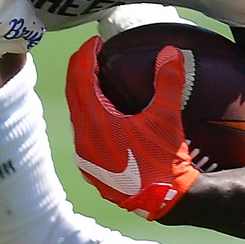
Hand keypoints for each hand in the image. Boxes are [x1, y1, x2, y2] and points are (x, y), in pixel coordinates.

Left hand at [63, 36, 201, 218]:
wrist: (165, 202)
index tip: (95, 42)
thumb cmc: (165, 161)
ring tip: (99, 78)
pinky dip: (90, 116)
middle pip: (73, 93)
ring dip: (84, 94)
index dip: (85, 55)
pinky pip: (83, 133)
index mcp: (95, 122)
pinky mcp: (91, 168)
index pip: (80, 77)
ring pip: (77, 114)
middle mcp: (82, 138)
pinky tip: (105, 113)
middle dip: (82, 70)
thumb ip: (169, 82)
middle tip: (95, 54)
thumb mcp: (167, 118)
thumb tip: (171, 51)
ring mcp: (84, 155)